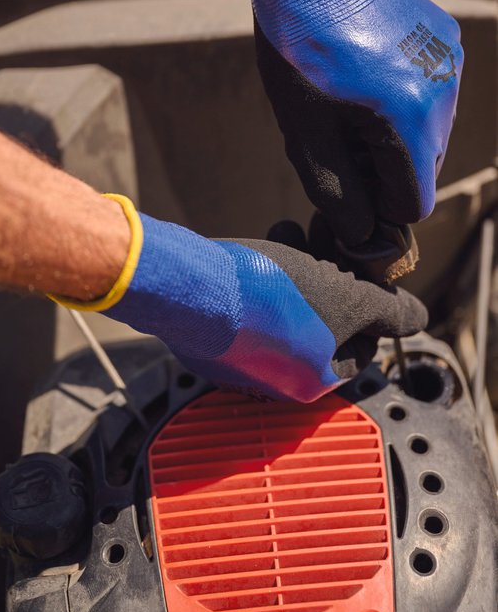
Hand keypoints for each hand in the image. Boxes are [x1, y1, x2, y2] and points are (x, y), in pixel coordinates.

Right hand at [55, 196, 426, 402]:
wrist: (192, 291)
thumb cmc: (276, 299)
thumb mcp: (348, 299)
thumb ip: (389, 310)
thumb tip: (418, 319)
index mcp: (312, 382)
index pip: (361, 349)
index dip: (371, 306)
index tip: (363, 270)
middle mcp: (276, 379)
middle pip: (323, 323)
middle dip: (332, 274)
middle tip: (331, 240)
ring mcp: (241, 358)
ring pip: (288, 306)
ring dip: (301, 265)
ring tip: (297, 229)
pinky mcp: (214, 333)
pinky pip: (253, 303)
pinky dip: (267, 272)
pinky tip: (269, 239)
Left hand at [212, 0, 462, 245]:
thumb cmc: (299, 51)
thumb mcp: (306, 134)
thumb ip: (338, 193)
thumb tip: (362, 235)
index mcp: (411, 121)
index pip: (415, 204)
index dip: (378, 208)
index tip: (347, 187)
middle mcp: (445, 94)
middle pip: (423, 170)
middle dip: (383, 171)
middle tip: (337, 140)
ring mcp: (451, 64)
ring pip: (429, 134)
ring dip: (394, 137)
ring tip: (350, 105)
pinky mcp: (447, 40)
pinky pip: (433, 95)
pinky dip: (405, 103)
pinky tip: (368, 78)